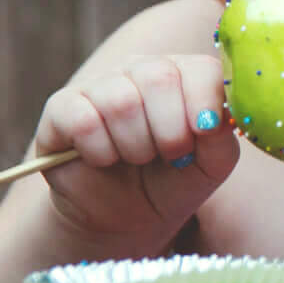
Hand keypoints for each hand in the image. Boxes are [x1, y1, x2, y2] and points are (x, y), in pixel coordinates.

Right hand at [24, 55, 240, 248]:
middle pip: (159, 77)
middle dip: (170, 130)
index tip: (203, 134)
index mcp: (184, 74)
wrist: (126, 215)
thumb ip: (221, 135)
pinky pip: (82, 120)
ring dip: (135, 145)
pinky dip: (100, 151)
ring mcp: (99, 85)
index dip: (205, 103)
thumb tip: (215, 116)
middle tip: (170, 155)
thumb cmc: (174, 180)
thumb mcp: (212, 163)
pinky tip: (104, 159)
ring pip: (120, 100)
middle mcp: (141, 69)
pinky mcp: (61, 107)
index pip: (202, 67)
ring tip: (137, 159)